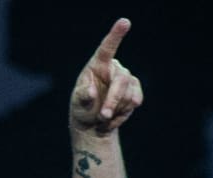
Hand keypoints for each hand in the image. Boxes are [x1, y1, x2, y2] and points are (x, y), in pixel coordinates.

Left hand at [70, 18, 142, 135]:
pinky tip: (114, 115)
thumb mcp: (77, 102)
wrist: (93, 121)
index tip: (125, 22)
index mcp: (97, 64)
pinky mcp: (134, 90)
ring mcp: (126, 78)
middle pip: (121, 81)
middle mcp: (113, 68)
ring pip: (129, 93)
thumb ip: (83, 95)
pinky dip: (124, 112)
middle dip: (113, 100)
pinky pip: (135, 100)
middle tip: (103, 116)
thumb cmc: (82, 107)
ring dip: (116, 109)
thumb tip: (92, 92)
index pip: (107, 47)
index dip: (116, 35)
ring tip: (103, 116)